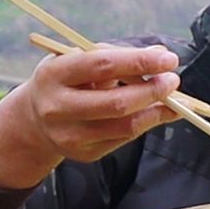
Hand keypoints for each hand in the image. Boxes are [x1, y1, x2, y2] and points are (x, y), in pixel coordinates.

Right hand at [0, 45, 181, 189]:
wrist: (36, 118)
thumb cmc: (68, 80)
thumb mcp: (82, 60)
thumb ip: (118, 56)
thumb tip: (161, 55)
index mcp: (54, 73)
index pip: (102, 64)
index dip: (140, 61)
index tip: (169, 59)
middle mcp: (57, 107)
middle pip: (116, 102)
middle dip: (152, 91)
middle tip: (173, 80)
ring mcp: (69, 135)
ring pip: (125, 126)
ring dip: (156, 111)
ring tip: (173, 99)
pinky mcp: (84, 153)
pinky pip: (124, 139)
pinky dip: (147, 124)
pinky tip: (159, 113)